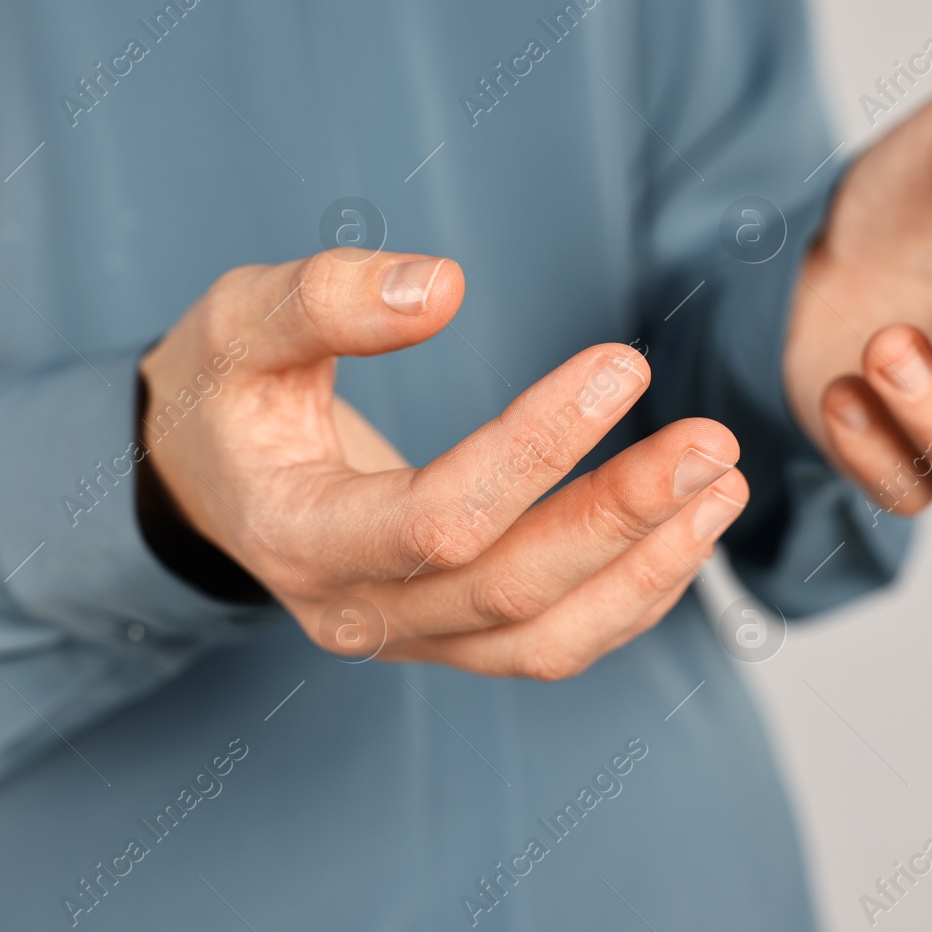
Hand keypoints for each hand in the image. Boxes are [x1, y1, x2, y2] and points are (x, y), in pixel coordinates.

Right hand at [139, 250, 747, 678]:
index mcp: (299, 536)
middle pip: (510, 589)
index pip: (438, 518)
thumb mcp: (240, 323)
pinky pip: (553, 642)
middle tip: (713, 442)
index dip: (537, 447)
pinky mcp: (449, 639)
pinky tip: (687, 529)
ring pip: (546, 638)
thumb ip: (324, 300)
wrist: (207, 480)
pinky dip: (632, 595)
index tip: (620, 365)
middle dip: (622, 516)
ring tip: (724, 486)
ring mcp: (408, 639)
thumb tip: (443, 288)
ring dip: (647, 568)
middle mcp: (356, 612)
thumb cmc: (225, 394)